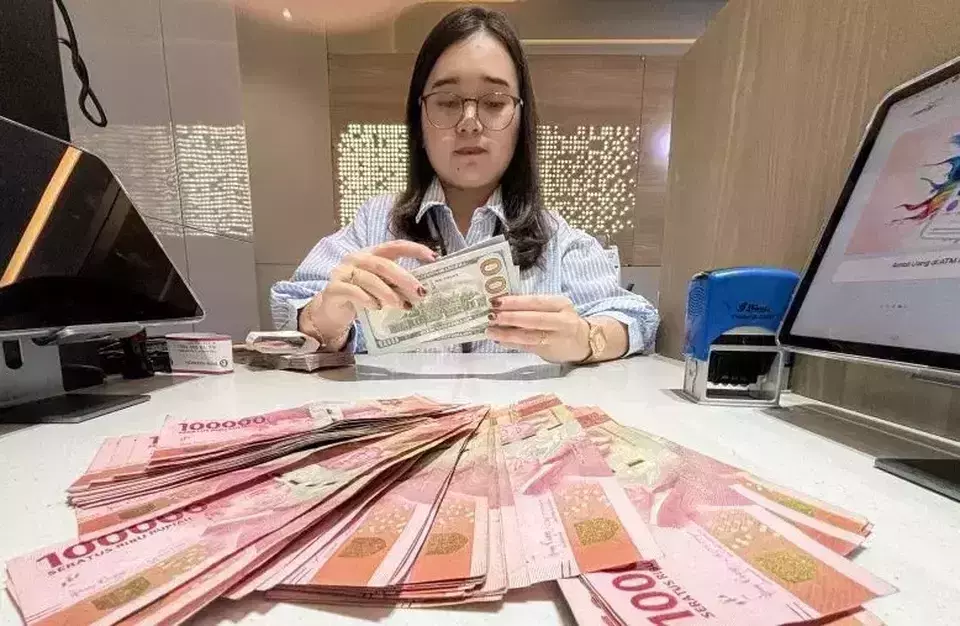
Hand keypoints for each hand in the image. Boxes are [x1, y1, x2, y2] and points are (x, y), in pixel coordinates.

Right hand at [300, 240, 436, 346]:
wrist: (332, 311)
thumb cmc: (360, 296)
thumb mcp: (381, 287)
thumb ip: (396, 285)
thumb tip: (422, 291)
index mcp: (371, 254)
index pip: (394, 246)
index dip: (414, 249)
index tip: (433, 257)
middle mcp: (356, 259)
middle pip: (383, 264)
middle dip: (404, 278)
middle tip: (420, 292)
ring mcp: (343, 272)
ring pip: (369, 278)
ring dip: (388, 293)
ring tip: (402, 305)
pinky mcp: (334, 289)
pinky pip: (353, 291)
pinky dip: (367, 299)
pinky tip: (377, 307)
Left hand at [485, 295, 590, 363]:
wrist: (584, 341)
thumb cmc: (561, 321)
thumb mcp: (553, 309)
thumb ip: (531, 307)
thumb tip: (501, 304)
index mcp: (560, 304)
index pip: (536, 301)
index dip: (515, 301)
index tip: (496, 301)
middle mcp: (561, 320)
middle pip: (534, 318)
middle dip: (510, 317)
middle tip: (490, 315)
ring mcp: (556, 338)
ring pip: (529, 335)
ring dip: (507, 333)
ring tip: (490, 331)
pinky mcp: (550, 351)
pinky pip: (527, 346)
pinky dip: (511, 344)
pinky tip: (499, 341)